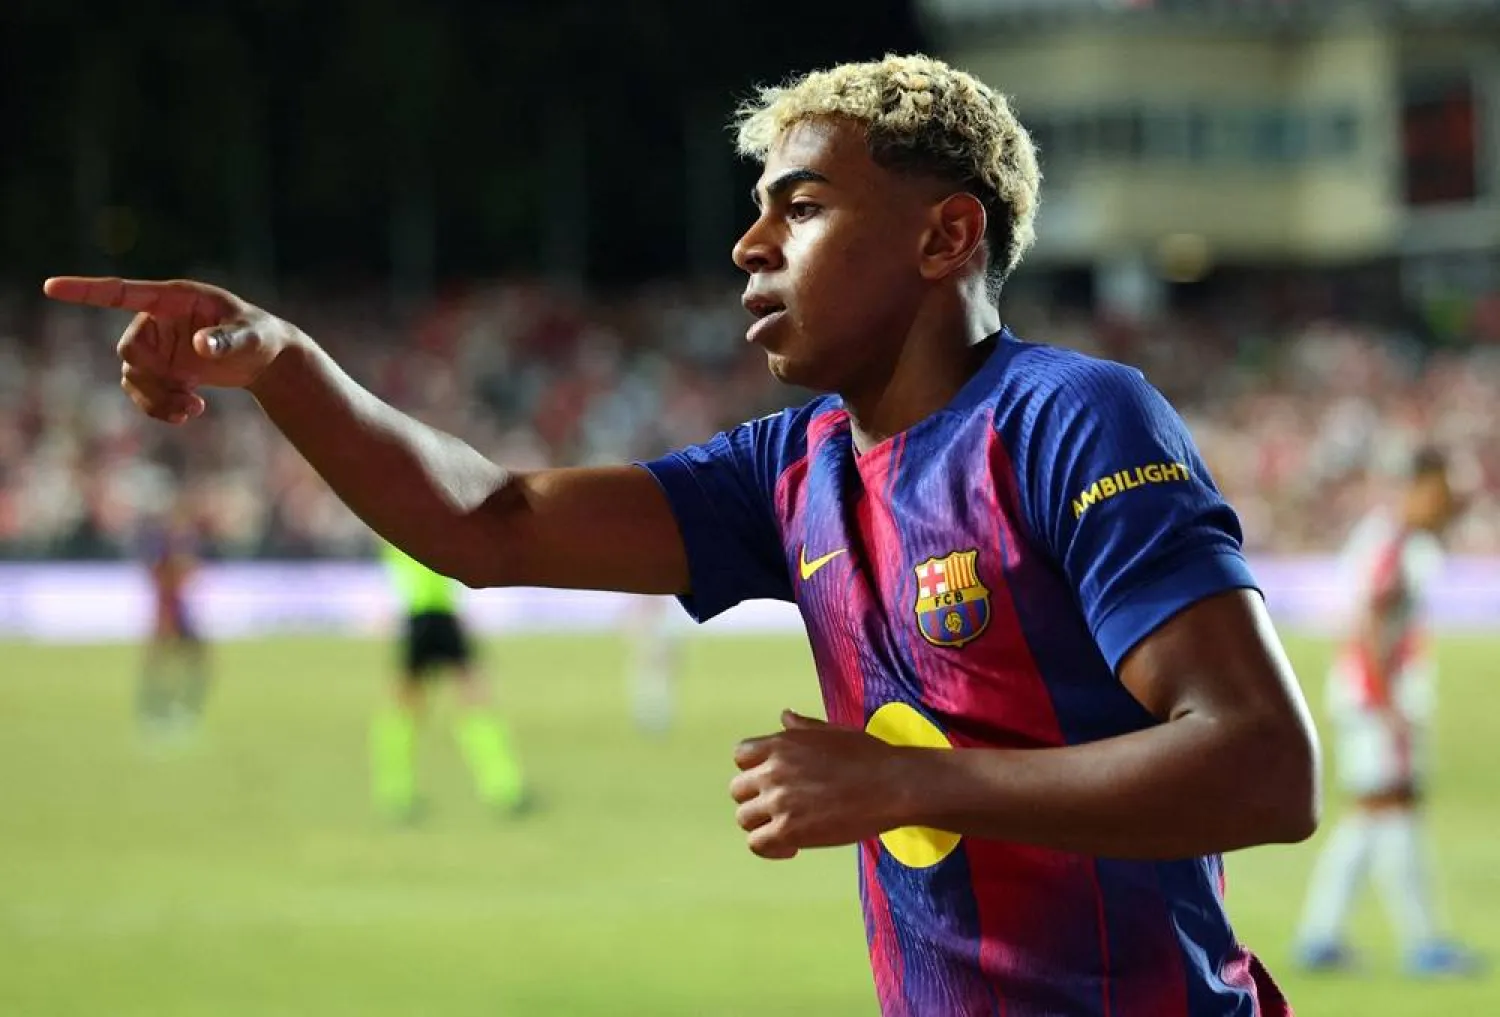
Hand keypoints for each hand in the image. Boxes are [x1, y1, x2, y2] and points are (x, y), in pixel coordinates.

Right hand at [41, 276, 299, 423]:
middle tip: (187, 395)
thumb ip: (227, 340)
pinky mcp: (160, 368)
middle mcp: (157, 320)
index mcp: (174, 298)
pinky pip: (142, 390)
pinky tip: (189, 414)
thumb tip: (199, 346)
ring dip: (157, 398)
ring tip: (194, 410)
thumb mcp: (250, 337)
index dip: (86, 291)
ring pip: (133, 375)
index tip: (51, 288)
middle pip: (129, 350)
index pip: (122, 292)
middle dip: (152, 378)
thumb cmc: (259, 337)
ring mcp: (156, 345)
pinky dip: (159, 407)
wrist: (263, 359)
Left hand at [730, 709, 906, 859]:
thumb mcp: (832, 732)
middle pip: (738, 790)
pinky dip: (770, 848)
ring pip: (745, 819)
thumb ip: (802, 727)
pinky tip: (792, 846)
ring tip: (788, 829)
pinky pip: (757, 844)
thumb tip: (785, 715)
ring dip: (763, 824)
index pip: (741, 756)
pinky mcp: (789, 830)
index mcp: (781, 744)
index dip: (753, 769)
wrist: (891, 784)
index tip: (771, 781)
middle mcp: (773, 770)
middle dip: (756, 799)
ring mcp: (779, 801)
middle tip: (781, 809)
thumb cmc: (868, 756)